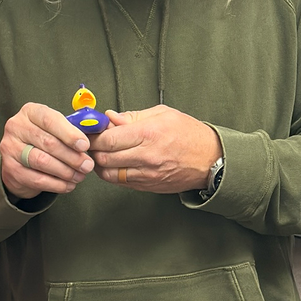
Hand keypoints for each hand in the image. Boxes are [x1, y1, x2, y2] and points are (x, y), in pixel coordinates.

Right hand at [0, 101, 95, 201]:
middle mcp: (16, 127)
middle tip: (87, 165)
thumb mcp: (55, 128)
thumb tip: (96, 130)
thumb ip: (72, 128)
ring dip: (66, 171)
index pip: (50, 120)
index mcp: (30, 112)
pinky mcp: (11, 169)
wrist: (18, 159)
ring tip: (80, 176)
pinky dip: (57, 184)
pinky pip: (37, 179)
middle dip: (72, 156)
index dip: (69, 134)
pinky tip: (68, 185)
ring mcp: (10, 148)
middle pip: (48, 143)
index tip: (85, 145)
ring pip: (42, 162)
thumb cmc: (42, 139)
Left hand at [89, 106, 220, 195]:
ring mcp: (147, 175)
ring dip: (100, 164)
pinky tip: (115, 163)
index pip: (108, 140)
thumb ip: (133, 116)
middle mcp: (146, 157)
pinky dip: (112, 173)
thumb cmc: (189, 134)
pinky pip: (121, 183)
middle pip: (104, 158)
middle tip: (91, 142)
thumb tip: (110, 118)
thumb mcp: (163, 114)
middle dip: (93, 150)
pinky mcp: (148, 186)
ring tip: (102, 153)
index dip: (93, 137)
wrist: (210, 160)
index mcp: (149, 134)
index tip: (90, 132)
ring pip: (109, 174)